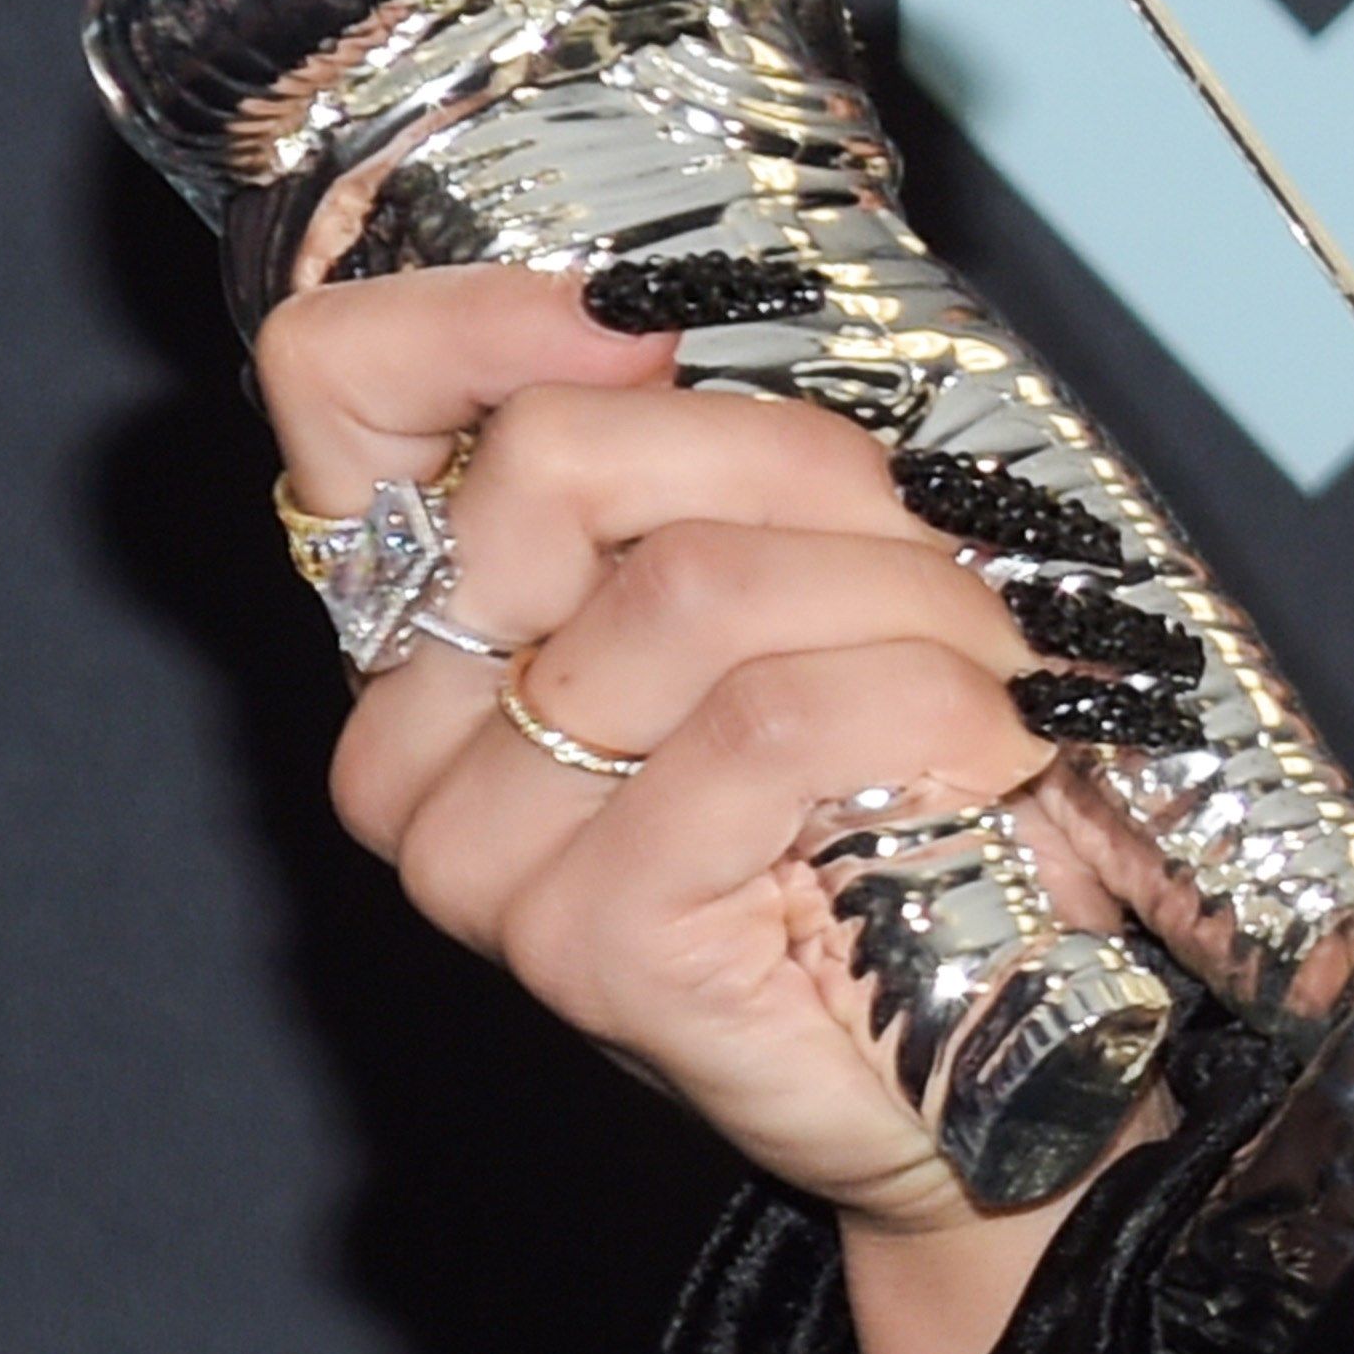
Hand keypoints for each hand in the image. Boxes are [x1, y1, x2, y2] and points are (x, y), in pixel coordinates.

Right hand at [257, 259, 1109, 1245]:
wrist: (1013, 1034)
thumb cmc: (924, 791)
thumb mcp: (835, 567)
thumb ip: (727, 461)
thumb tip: (631, 333)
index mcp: (448, 626)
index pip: (340, 395)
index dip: (474, 320)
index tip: (638, 329)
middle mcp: (413, 740)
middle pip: (567, 460)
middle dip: (816, 485)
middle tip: (942, 588)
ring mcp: (479, 854)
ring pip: (697, 583)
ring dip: (912, 606)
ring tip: (989, 691)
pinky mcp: (584, 942)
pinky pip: (773, 720)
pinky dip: (933, 709)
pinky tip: (985, 767)